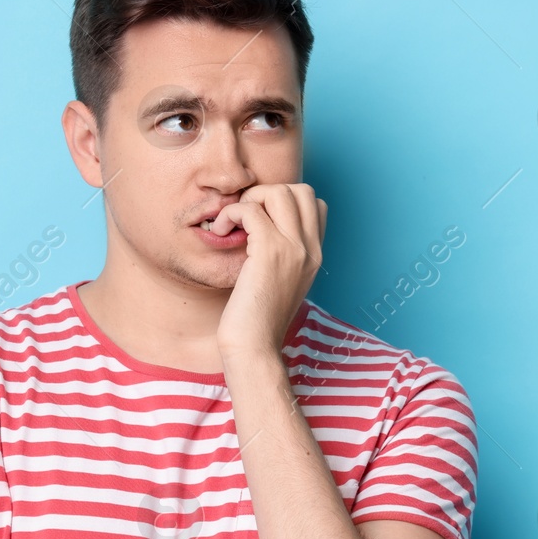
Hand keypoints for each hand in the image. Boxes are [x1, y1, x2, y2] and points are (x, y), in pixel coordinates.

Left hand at [213, 183, 326, 359]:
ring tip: (234, 223)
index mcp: (315, 255)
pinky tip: (222, 231)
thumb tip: (262, 229)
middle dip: (268, 194)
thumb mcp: (282, 283)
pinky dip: (232, 213)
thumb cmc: (259, 320)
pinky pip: (251, 209)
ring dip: (250, 200)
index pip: (315, 203)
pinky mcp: (270, 253)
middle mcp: (310, 248)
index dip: (285, 202)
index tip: (261, 221)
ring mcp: (294, 249)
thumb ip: (284, 255)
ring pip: (278, 192)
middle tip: (246, 218)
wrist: (255, 347)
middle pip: (300, 190)